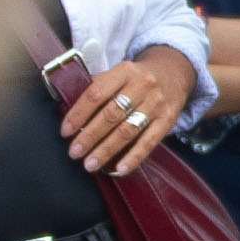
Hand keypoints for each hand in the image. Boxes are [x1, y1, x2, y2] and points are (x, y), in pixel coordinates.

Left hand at [62, 45, 197, 176]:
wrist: (173, 73)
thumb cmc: (136, 77)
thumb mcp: (118, 72)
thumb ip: (97, 86)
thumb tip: (66, 104)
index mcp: (124, 71)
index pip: (96, 93)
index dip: (79, 113)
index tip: (65, 131)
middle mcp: (142, 85)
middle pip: (111, 115)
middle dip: (89, 136)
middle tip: (74, 152)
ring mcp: (156, 104)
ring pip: (127, 131)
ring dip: (106, 150)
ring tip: (90, 164)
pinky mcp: (168, 119)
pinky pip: (149, 142)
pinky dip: (133, 157)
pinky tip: (119, 169)